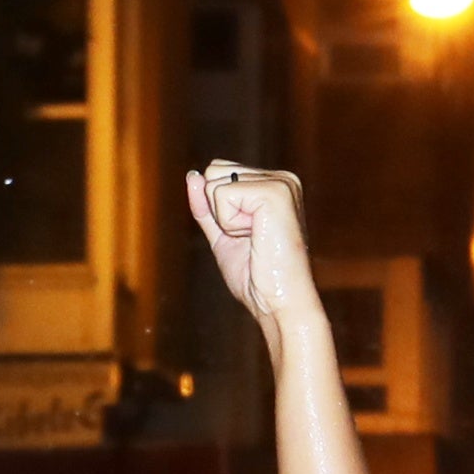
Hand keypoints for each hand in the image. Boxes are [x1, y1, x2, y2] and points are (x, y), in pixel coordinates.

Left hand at [182, 163, 317, 335]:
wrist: (278, 303)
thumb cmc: (256, 277)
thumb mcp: (223, 235)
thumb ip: (207, 206)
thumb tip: (192, 174)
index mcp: (274, 184)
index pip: (217, 171)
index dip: (216, 209)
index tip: (246, 236)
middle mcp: (281, 178)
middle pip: (213, 171)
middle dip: (218, 211)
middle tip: (249, 239)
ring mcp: (281, 182)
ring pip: (215, 182)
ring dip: (225, 219)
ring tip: (254, 239)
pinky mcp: (275, 192)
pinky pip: (222, 195)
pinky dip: (229, 223)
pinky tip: (255, 237)